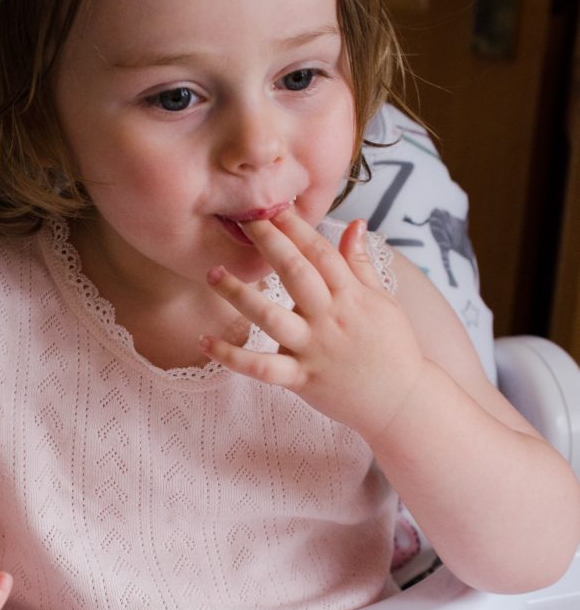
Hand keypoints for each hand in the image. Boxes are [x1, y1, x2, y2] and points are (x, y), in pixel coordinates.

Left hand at [200, 213, 426, 439]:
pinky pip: (261, 367)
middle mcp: (330, 318)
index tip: (274, 207)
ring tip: (213, 273)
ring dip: (238, 294)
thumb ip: (360, 263)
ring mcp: (314, 349)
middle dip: (267, 243)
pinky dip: (232, 357)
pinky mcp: (301, 379)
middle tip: (242, 220)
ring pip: (270, 317)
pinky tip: (207, 340)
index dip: (296, 227)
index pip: (320, 252)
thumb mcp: (382, 300)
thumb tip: (355, 223)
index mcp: (351, 296)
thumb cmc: (393, 348)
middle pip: (294, 272)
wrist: (402, 402)